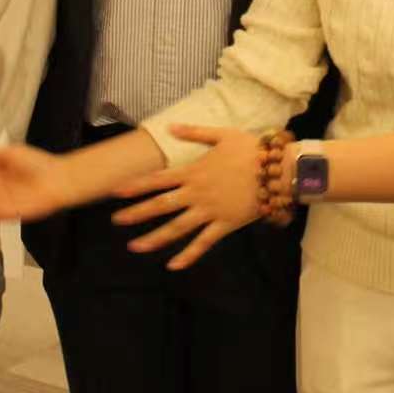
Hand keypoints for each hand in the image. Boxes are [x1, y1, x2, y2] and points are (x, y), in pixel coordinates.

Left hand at [109, 125, 263, 269]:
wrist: (277, 169)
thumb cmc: (251, 149)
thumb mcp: (222, 135)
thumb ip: (194, 133)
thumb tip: (170, 127)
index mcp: (194, 171)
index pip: (158, 180)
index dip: (136, 186)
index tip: (116, 192)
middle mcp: (198, 193)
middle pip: (161, 206)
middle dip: (136, 213)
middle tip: (116, 221)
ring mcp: (210, 211)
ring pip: (177, 228)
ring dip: (154, 238)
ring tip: (134, 247)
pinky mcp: (225, 224)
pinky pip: (204, 243)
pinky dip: (188, 255)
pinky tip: (173, 265)